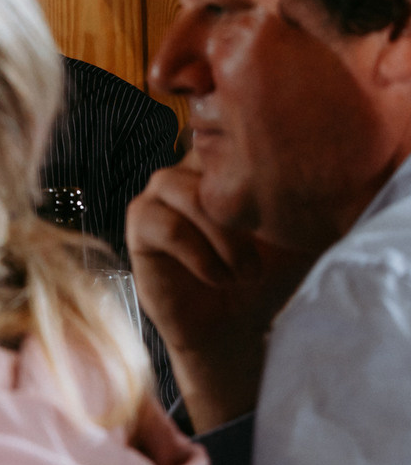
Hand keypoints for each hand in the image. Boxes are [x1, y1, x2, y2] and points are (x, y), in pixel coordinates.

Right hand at [127, 162, 318, 430]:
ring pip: (179, 188)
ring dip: (221, 233)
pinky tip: (221, 279)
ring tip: (246, 271)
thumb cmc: (269, 279)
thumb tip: (325, 171)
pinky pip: (165, 226)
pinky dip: (199, 254)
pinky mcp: (140, 231)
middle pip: (201, 158)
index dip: (249, 159)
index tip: (277, 202)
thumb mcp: (296, 232)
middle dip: (240, 204)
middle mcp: (185, 176)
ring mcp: (157, 200)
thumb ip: (300, 196)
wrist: (237, 330)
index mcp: (219, 168)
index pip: (224, 135)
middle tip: (269, 245)